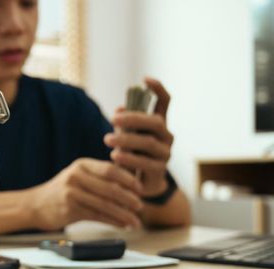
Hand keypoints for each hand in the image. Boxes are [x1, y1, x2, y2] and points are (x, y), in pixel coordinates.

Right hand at [29, 158, 144, 229]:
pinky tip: (122, 225)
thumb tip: (132, 182)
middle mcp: (76, 176)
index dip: (128, 179)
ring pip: (105, 204)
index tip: (141, 189)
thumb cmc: (63, 190)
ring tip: (135, 221)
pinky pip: (97, 216)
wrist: (35, 205)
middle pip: (110, 187)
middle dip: (129, 199)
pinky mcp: (69, 210)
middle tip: (141, 207)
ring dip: (123, 214)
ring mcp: (72, 193)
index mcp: (82, 165)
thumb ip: (100, 176)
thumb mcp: (78, 176)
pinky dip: (112, 221)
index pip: (110, 169)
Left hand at [103, 77, 173, 196]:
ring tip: (107, 140)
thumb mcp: (126, 136)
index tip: (145, 79)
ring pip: (148, 143)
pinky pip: (145, 163)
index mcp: (159, 124)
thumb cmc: (132, 155)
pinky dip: (129, 159)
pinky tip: (115, 157)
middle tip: (112, 118)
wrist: (139, 184)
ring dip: (126, 140)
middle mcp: (166, 136)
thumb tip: (120, 108)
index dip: (158, 88)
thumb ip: (124, 123)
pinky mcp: (159, 170)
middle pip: (156, 122)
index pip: (165, 102)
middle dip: (134, 118)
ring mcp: (165, 153)